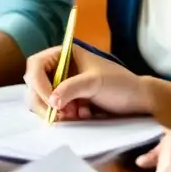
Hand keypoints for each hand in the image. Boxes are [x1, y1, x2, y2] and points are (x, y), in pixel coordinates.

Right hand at [23, 44, 148, 121]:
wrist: (136, 100)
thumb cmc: (119, 83)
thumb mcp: (95, 82)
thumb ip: (71, 88)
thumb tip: (51, 101)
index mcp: (63, 54)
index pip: (36, 65)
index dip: (38, 83)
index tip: (51, 100)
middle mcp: (58, 68)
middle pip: (34, 85)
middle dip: (44, 101)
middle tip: (58, 115)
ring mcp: (61, 86)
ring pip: (41, 100)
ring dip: (55, 111)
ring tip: (76, 114)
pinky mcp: (66, 102)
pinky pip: (52, 111)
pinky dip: (63, 116)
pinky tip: (82, 115)